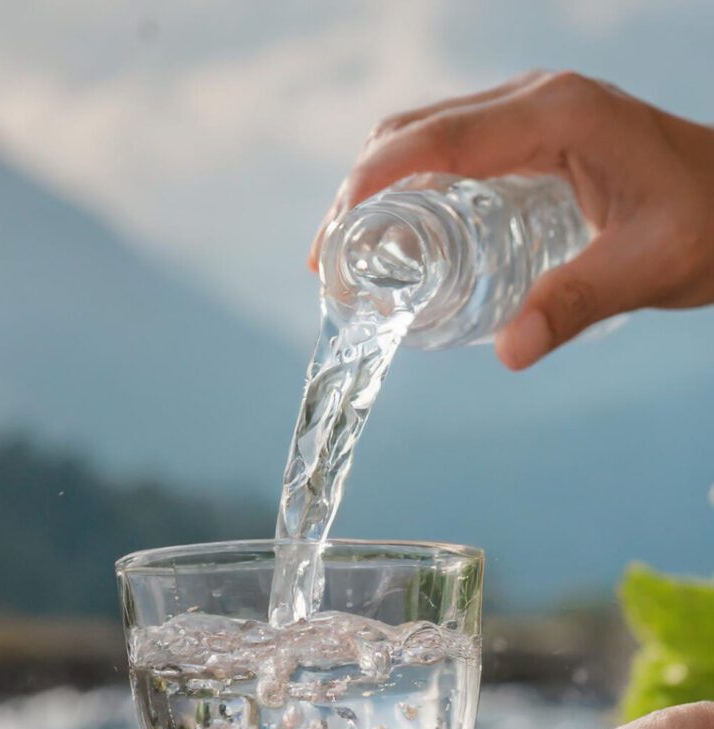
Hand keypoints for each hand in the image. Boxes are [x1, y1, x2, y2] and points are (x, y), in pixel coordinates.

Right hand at [309, 71, 713, 369]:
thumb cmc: (710, 224)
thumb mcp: (650, 266)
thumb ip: (578, 301)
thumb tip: (509, 351)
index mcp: (558, 116)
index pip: (440, 138)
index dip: (373, 181)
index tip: (334, 235)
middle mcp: (535, 101)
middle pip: (414, 131)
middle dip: (357, 192)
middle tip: (329, 262)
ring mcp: (530, 114)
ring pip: (423, 136)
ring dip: (375, 189)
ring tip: (348, 255)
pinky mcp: (530, 136)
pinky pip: (448, 150)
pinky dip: (406, 188)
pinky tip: (398, 237)